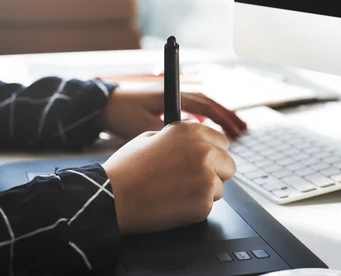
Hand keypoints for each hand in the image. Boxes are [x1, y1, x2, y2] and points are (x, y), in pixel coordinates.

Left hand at [101, 84, 246, 140]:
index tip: (236, 128)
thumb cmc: (121, 114)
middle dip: (227, 117)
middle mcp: (174, 97)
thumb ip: (167, 135)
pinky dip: (204, 122)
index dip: (223, 116)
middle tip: (243, 129)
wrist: (101, 106)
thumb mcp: (143, 127)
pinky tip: (209, 135)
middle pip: (208, 104)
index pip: (205, 105)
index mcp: (171, 98)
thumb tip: (190, 147)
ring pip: (202, 108)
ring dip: (218, 119)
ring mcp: (170, 102)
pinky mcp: (165, 109)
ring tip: (233, 131)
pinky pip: (192, 113)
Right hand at [103, 122, 235, 233]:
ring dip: (204, 192)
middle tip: (191, 181)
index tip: (204, 161)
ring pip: (220, 186)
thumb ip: (178, 137)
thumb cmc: (126, 169)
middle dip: (214, 173)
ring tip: (177, 193)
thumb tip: (194, 142)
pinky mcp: (204, 201)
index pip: (222, 142)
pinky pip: (209, 206)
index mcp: (192, 131)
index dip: (212, 154)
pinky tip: (174, 205)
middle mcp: (204, 150)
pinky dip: (195, 209)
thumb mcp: (151, 137)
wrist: (112, 197)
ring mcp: (206, 175)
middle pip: (228, 164)